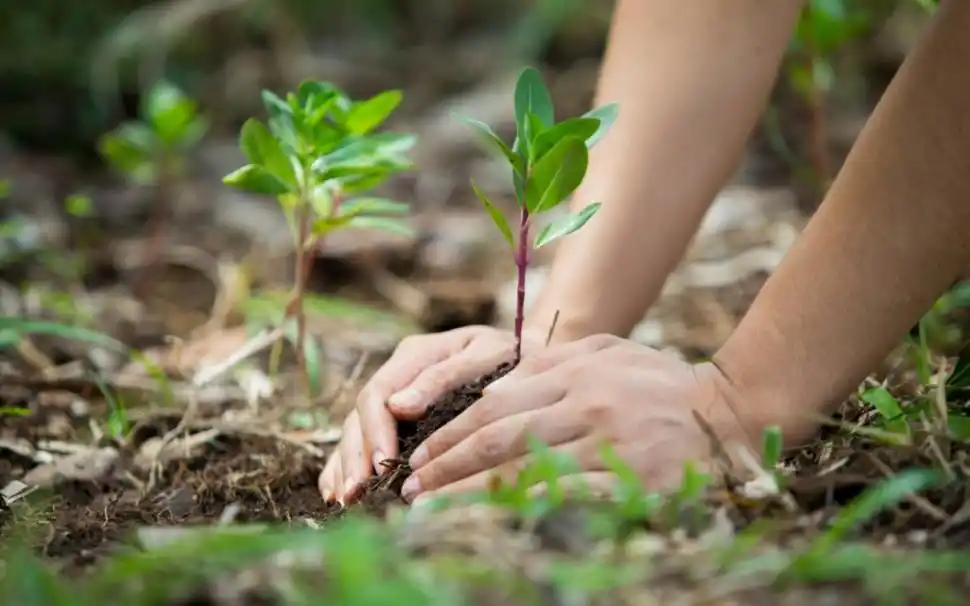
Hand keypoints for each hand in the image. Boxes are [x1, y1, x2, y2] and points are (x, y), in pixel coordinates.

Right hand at [318, 325, 544, 504]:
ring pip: (356, 431)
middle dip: (356, 456)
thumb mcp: (485, 356)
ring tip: (343, 500)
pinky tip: (337, 493)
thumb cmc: (512, 357)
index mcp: (415, 354)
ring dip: (345, 466)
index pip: (379, 393)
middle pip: (360, 416)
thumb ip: (444, 377)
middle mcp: (398, 375)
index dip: (376, 431)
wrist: (530, 357)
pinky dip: (345, 465)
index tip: (383, 464)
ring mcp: (395, 397)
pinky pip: (362, 441)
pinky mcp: (397, 418)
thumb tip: (398, 407)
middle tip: (356, 492)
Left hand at [399, 335, 773, 503]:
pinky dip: (521, 509)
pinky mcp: (631, 476)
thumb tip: (496, 383)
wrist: (733, 410)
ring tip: (432, 510)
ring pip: (522, 467)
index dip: (451, 433)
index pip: (495, 403)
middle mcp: (585, 400)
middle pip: (497, 434)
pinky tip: (493, 523)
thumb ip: (554, 364)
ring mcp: (608, 438)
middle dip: (446, 464)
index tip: (419, 456)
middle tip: (411, 488)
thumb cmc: (663, 383)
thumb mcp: (609, 352)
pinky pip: (565, 496)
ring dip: (469, 492)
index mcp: (575, 369)